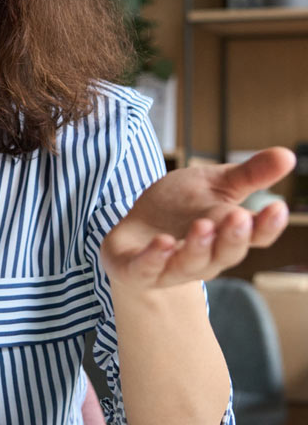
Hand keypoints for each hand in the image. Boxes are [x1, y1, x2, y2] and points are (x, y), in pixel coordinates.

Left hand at [102, 147, 295, 289]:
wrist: (135, 231)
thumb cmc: (179, 208)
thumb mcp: (213, 184)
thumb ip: (248, 175)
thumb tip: (288, 154)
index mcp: (226, 236)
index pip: (253, 236)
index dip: (266, 225)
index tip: (277, 207)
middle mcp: (204, 258)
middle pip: (224, 254)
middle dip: (232, 237)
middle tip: (239, 217)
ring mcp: (169, 267)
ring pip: (189, 264)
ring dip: (197, 247)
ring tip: (202, 226)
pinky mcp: (137, 270)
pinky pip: (146, 270)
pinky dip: (154, 259)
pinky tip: (161, 243)